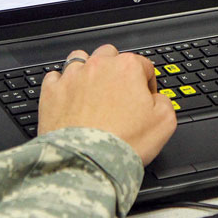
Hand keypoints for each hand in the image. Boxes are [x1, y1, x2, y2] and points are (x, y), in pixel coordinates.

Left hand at [38, 45, 176, 165]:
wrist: (88, 162)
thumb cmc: (123, 143)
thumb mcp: (165, 122)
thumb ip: (165, 101)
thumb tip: (157, 98)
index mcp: (127, 68)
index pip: (143, 65)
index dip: (147, 84)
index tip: (145, 99)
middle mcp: (98, 66)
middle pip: (110, 55)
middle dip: (116, 70)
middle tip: (118, 93)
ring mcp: (72, 77)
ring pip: (80, 59)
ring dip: (87, 70)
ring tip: (91, 90)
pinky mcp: (52, 92)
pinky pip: (55, 77)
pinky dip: (62, 85)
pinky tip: (69, 99)